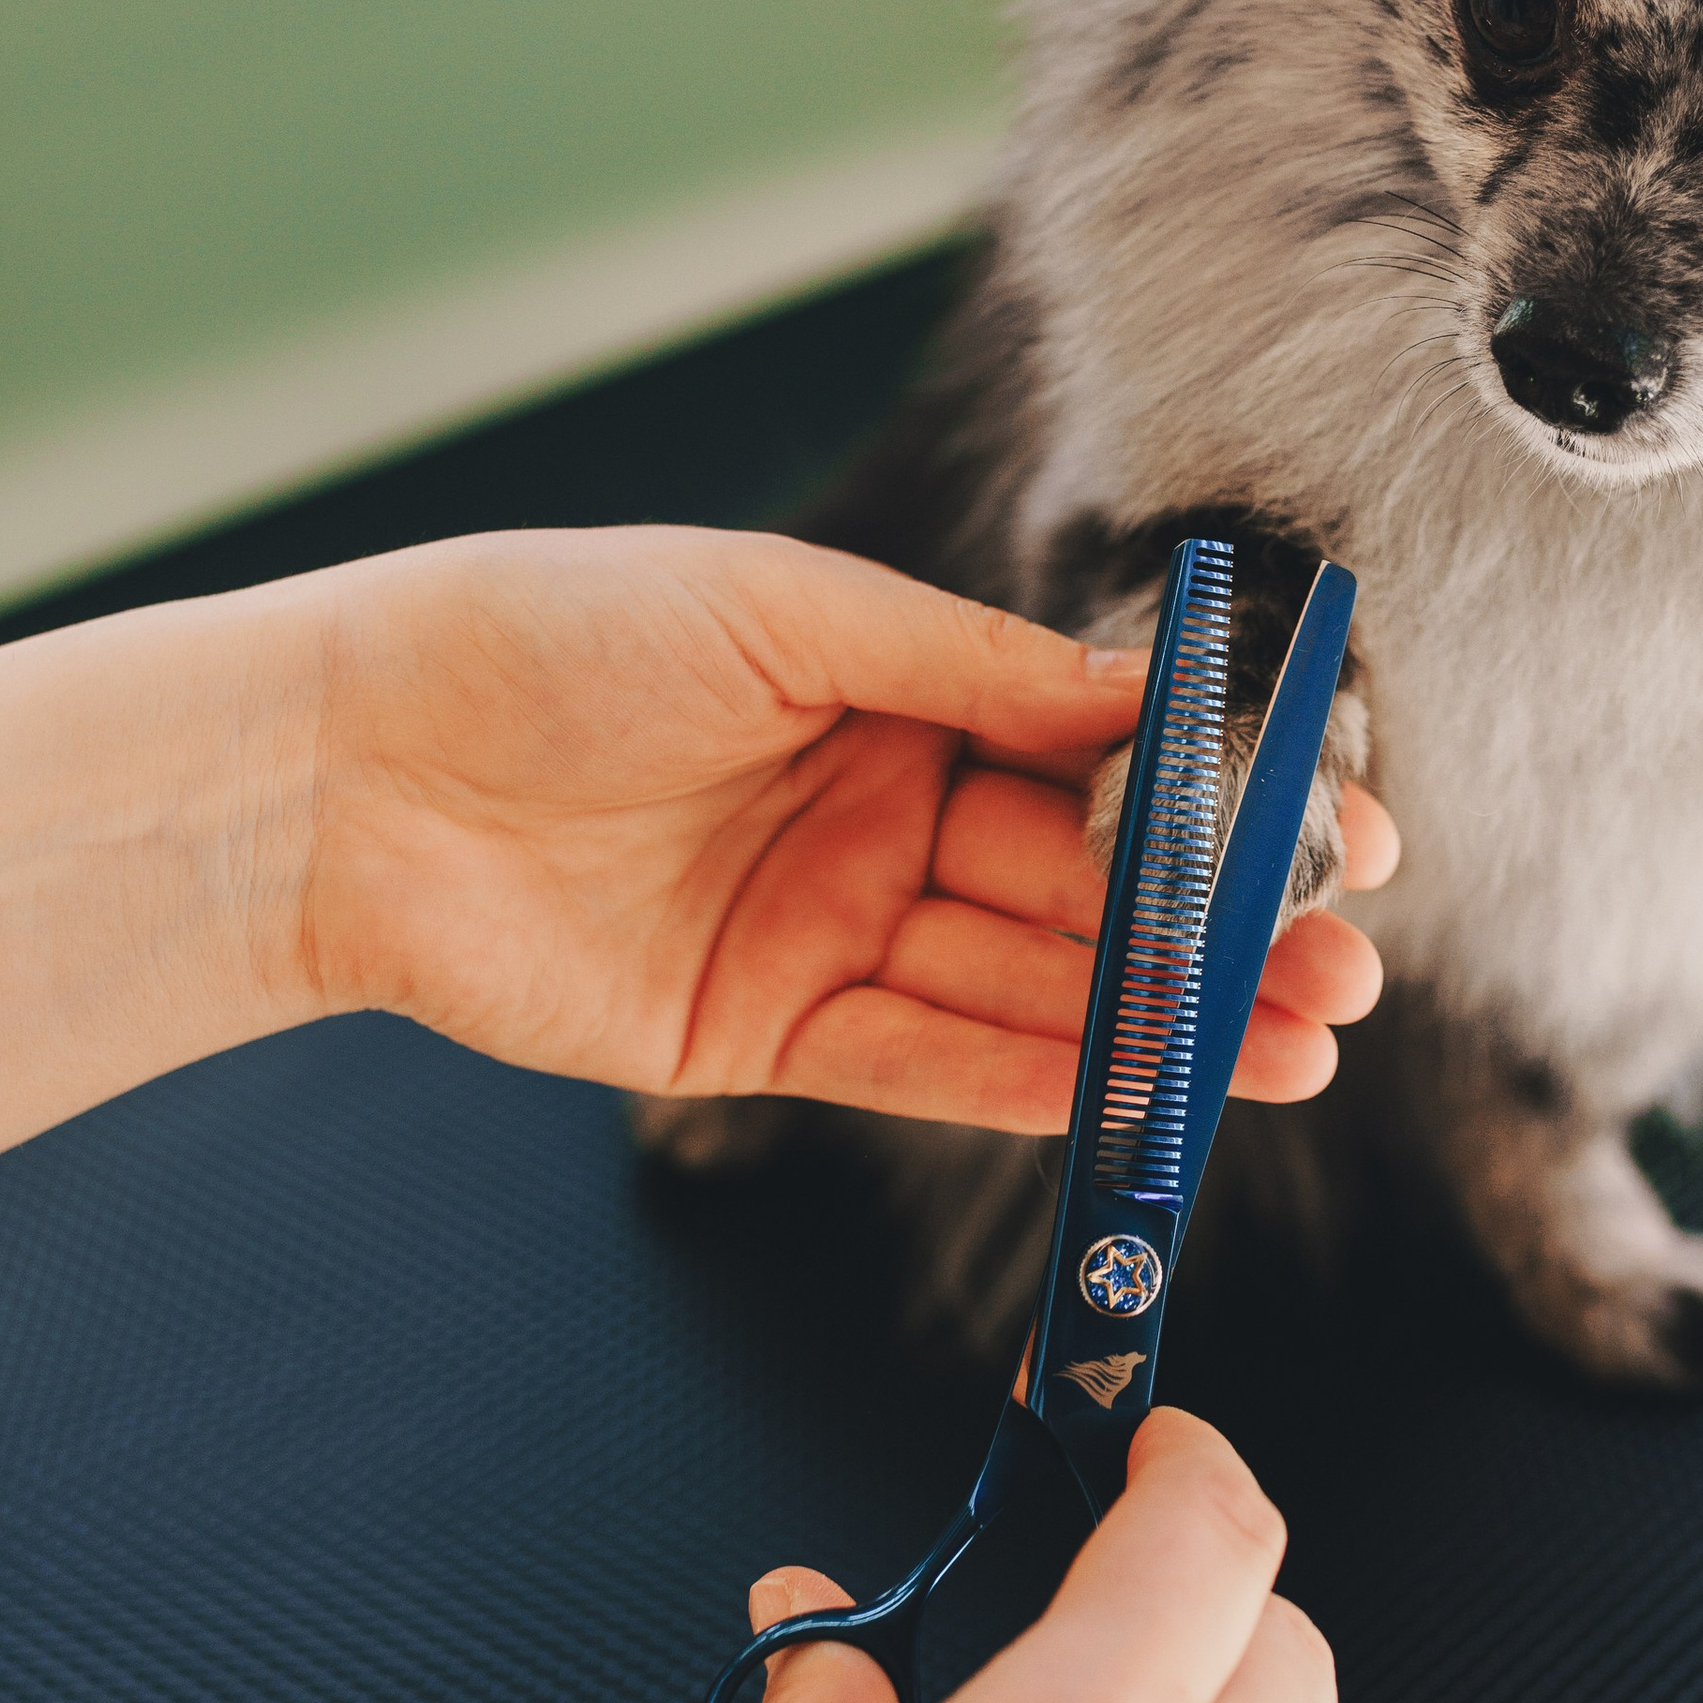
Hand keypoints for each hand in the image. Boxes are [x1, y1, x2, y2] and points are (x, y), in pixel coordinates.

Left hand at [0, 529, 1394, 1160]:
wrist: (353, 768)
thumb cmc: (550, 637)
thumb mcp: (790, 613)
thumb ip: (977, 669)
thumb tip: (1149, 700)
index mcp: (894, 689)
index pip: (1097, 752)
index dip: (1222, 796)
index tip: (1348, 825)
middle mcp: (881, 812)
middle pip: (1084, 886)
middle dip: (1223, 929)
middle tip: (1349, 968)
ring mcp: (831, 927)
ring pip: (1031, 988)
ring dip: (1164, 1022)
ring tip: (1299, 1042)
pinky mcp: (770, 1034)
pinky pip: (930, 1063)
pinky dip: (1039, 1081)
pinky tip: (1148, 1090)